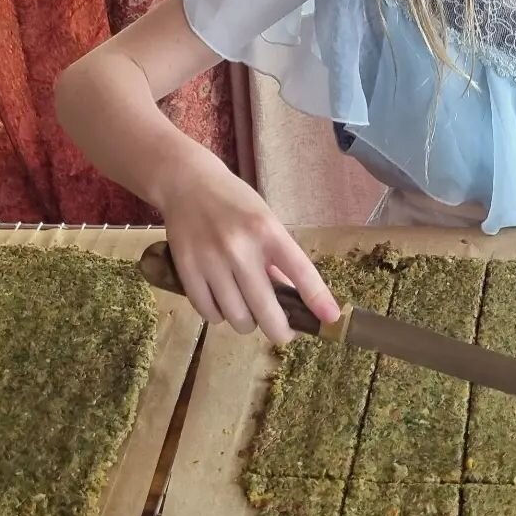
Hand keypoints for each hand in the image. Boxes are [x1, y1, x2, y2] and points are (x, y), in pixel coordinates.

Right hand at [156, 157, 338, 341]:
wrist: (187, 184)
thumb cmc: (234, 203)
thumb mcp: (265, 221)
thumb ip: (278, 258)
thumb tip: (292, 300)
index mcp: (267, 231)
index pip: (300, 271)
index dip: (317, 298)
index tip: (329, 318)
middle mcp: (240, 247)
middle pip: (265, 309)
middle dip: (279, 330)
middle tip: (284, 332)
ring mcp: (211, 260)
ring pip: (237, 317)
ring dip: (247, 323)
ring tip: (248, 311)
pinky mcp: (186, 269)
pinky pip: (208, 312)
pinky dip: (219, 316)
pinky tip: (223, 304)